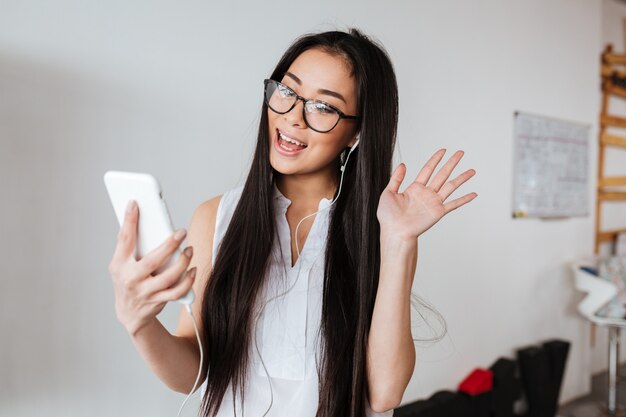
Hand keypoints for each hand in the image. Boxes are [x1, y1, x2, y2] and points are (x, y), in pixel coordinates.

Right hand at [107, 200, 196, 335]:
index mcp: (119, 265)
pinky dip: (188, 281)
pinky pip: (177, 292)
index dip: (129, 221)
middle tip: (182, 232)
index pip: (124, 240)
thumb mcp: (120, 265)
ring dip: (183, 262)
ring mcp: (145, 292)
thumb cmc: (128, 281)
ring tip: (190, 250)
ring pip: (169, 277)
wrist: (129, 314)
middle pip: (152, 260)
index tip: (136, 203)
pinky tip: (192, 270)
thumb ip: (128, 246)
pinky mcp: (158, 301)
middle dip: (169, 245)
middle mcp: (131, 279)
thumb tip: (136, 217)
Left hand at [377, 149, 476, 241]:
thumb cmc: (389, 216)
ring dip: (462, 178)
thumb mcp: (388, 192)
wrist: (395, 231)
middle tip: (461, 153)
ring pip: (451, 186)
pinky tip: (473, 194)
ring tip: (472, 170)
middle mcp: (426, 194)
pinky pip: (454, 204)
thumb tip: (403, 164)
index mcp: (415, 188)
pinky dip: (464, 199)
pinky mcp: (438, 212)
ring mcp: (433, 202)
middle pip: (442, 174)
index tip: (443, 150)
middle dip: (452, 163)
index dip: (435, 159)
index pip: (428, 169)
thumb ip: (396, 178)